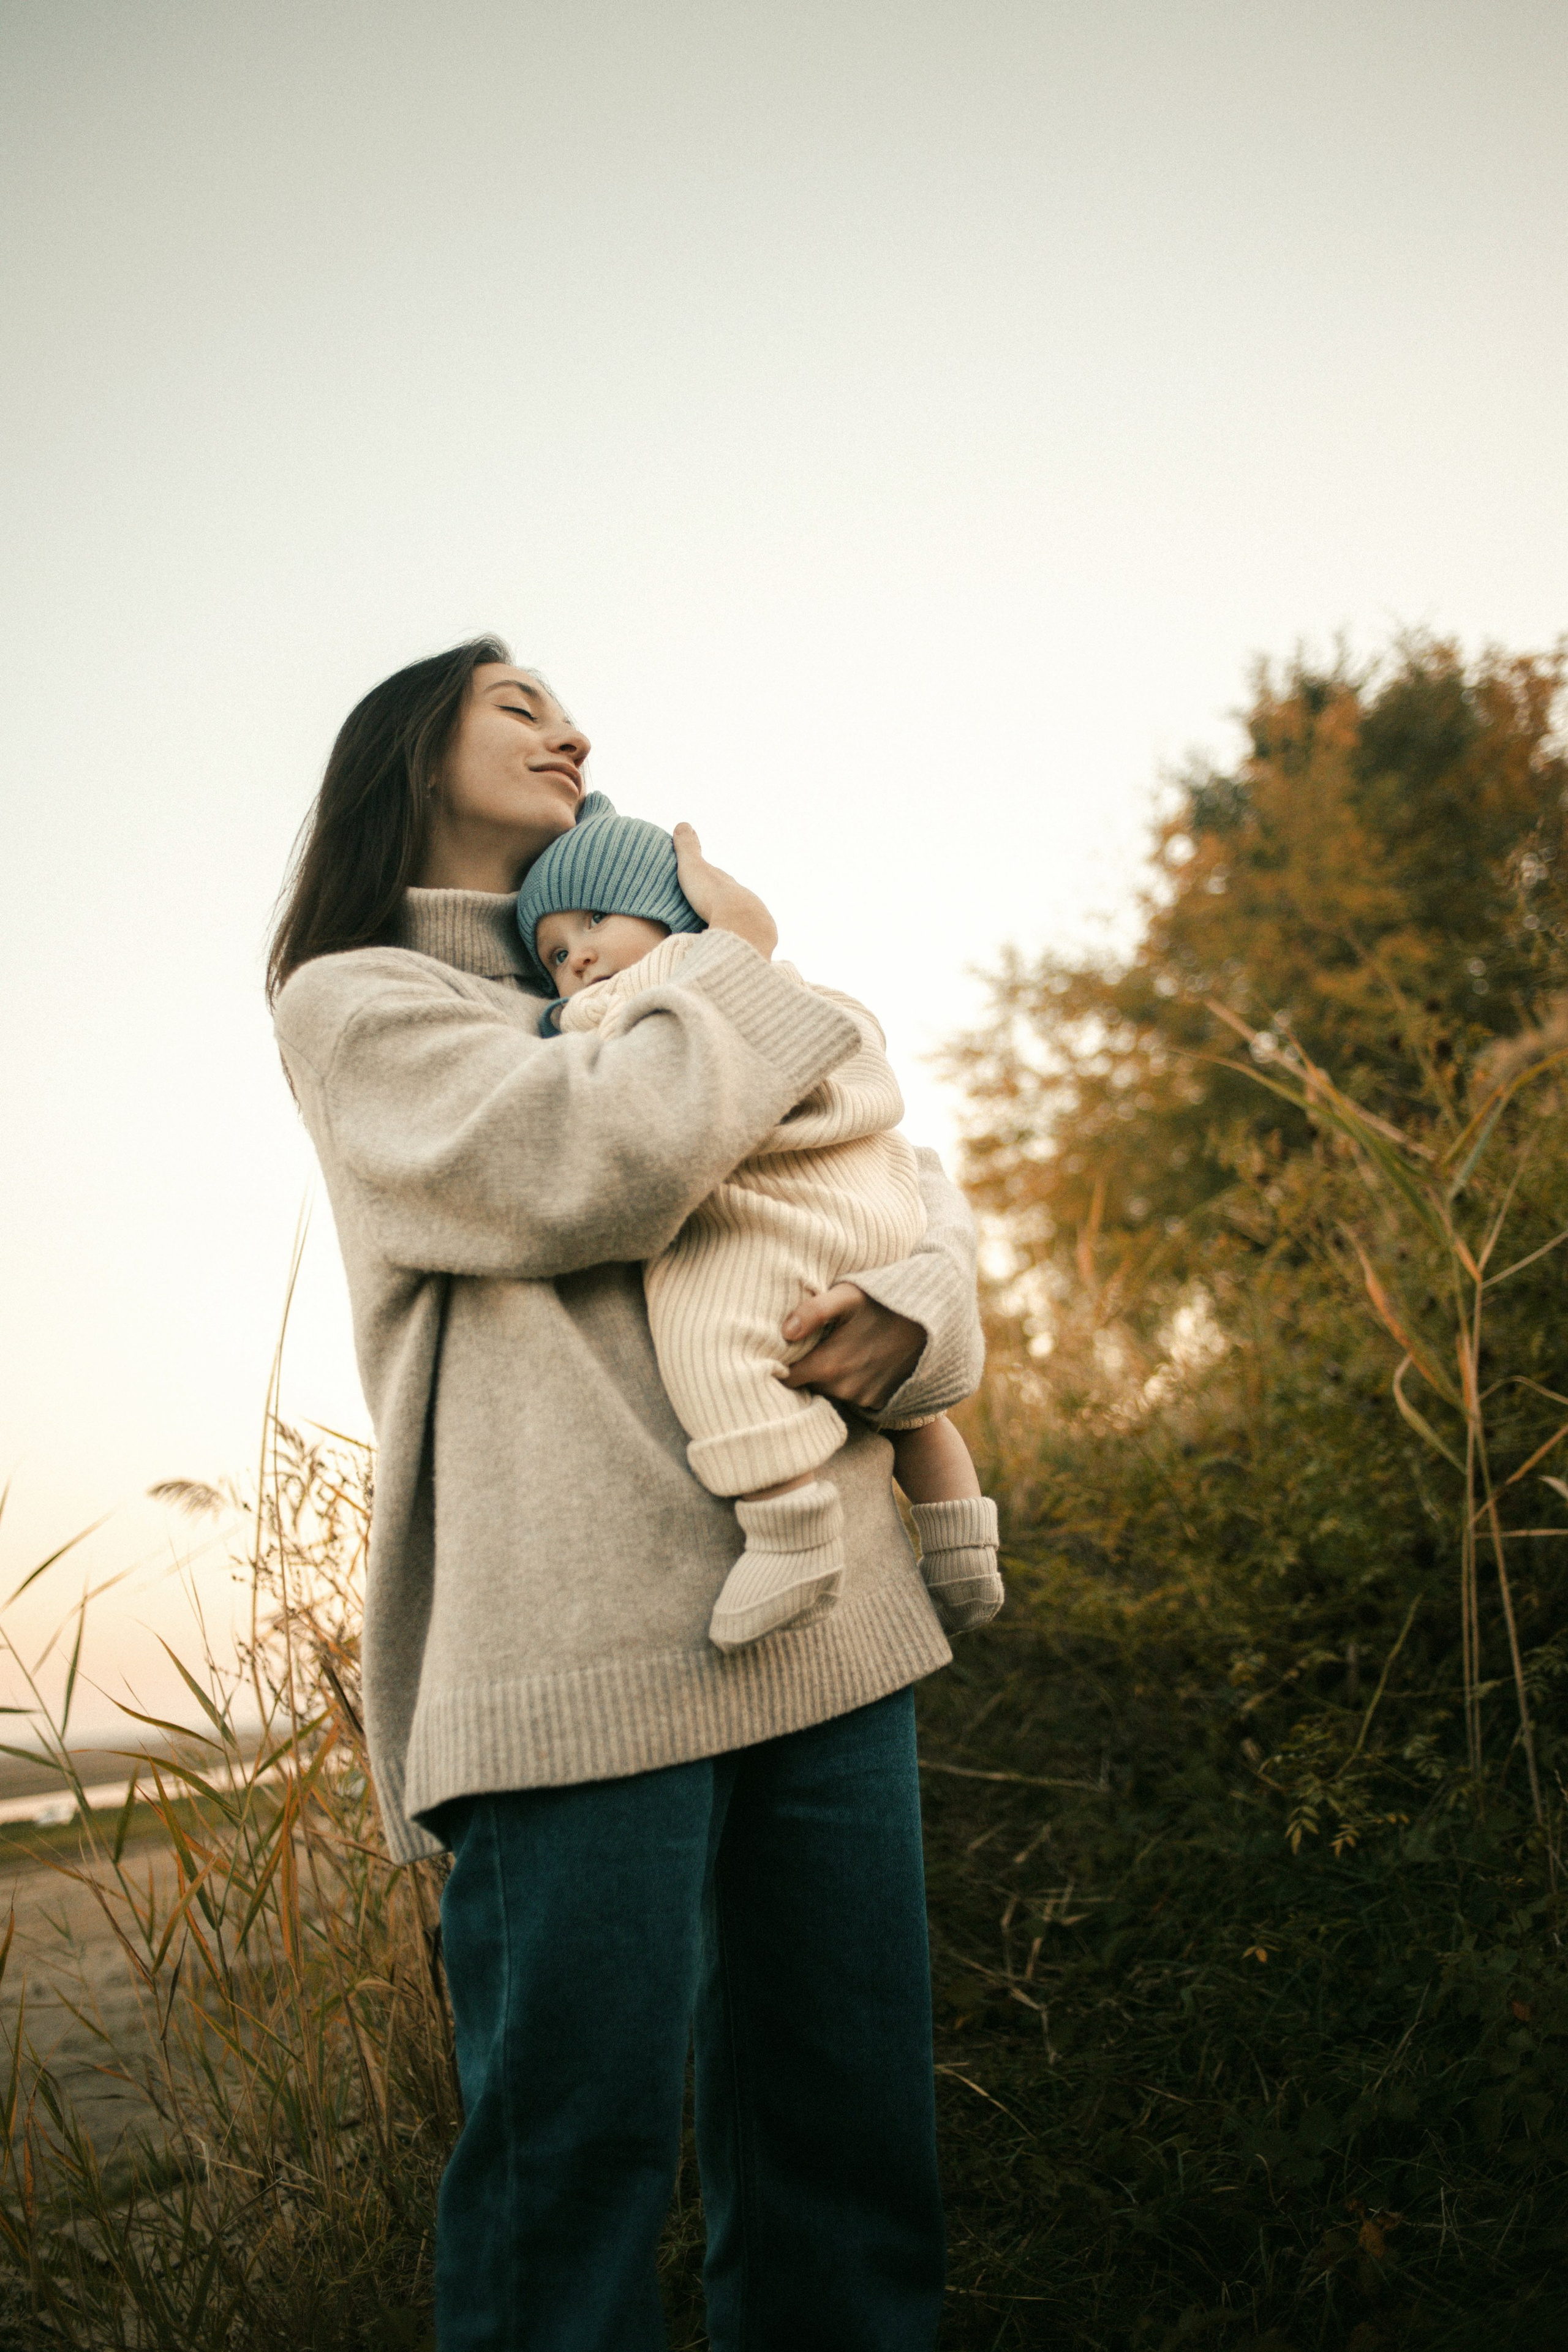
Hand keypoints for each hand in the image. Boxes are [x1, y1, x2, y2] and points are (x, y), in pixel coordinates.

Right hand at [673, 824, 777, 959]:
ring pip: (737, 921)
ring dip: (727, 925)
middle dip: (719, 905)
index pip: (717, 881)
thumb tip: (683, 824)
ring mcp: (750, 921)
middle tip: (706, 910)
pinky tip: (727, 947)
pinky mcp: (752, 942)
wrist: (741, 924)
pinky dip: (733, 942)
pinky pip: (741, 941)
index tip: (700, 884)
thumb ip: (687, 848)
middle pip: (729, 902)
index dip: (707, 882)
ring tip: (714, 932)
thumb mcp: (694, 867)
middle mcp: (742, 900)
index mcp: (726, 884)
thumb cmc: (713, 895)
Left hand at [781, 1284, 925, 1413]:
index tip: (778, 1352)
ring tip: (836, 1347)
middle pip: (807, 1384)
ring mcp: (863, 1398)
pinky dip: (849, 1380)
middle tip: (808, 1344)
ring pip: (829, 1390)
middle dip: (804, 1368)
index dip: (779, 1365)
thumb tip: (785, 1332)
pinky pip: (851, 1394)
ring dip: (828, 1374)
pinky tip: (857, 1357)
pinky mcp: (878, 1401)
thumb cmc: (885, 1301)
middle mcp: (844, 1388)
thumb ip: (814, 1312)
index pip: (787, 1378)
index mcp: (829, 1365)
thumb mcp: (849, 1295)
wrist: (934, 1320)